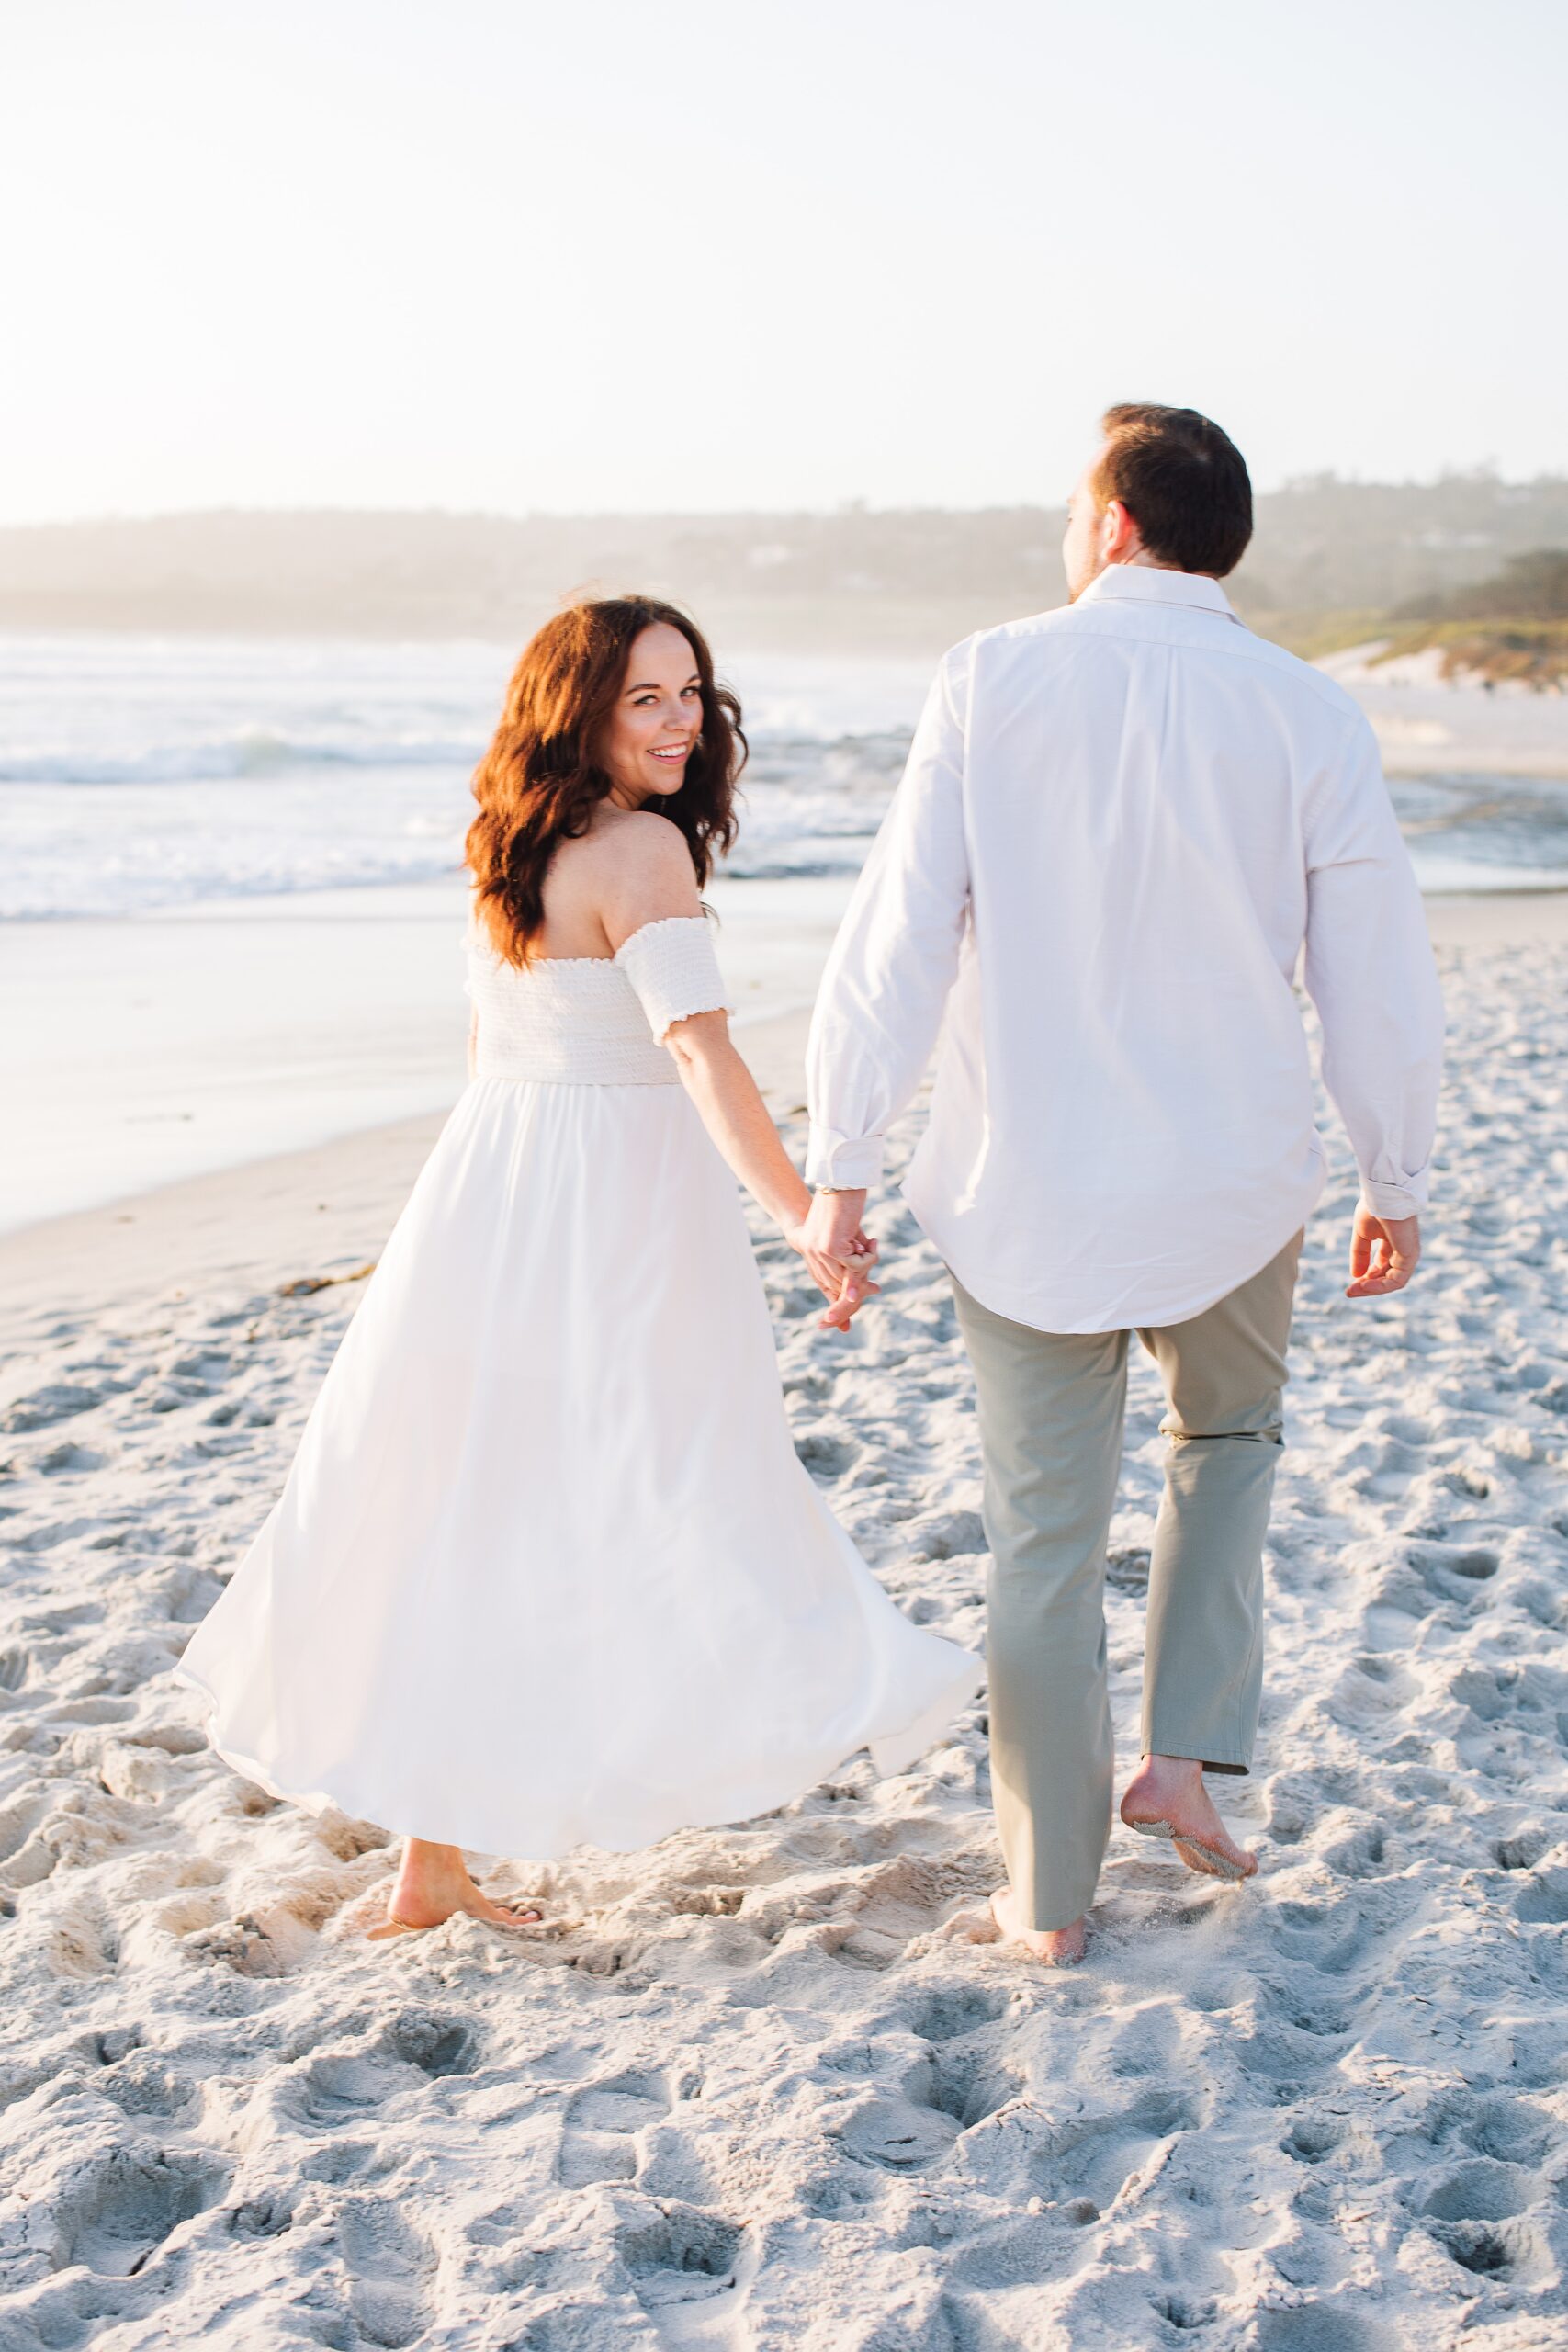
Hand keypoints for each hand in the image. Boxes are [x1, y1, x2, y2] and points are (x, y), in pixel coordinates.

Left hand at [789, 1187, 879, 1331]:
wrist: (837, 1182)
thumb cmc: (842, 1204)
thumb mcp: (846, 1234)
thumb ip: (850, 1255)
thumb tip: (867, 1280)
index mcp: (811, 1254)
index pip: (825, 1287)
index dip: (839, 1305)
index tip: (844, 1325)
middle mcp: (812, 1256)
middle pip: (836, 1290)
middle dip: (859, 1291)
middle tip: (877, 1290)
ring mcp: (820, 1253)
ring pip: (849, 1279)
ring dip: (866, 1269)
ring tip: (873, 1249)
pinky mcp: (831, 1248)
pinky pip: (858, 1266)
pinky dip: (869, 1256)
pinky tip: (871, 1240)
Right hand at [1346, 1205, 1420, 1297]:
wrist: (1383, 1194)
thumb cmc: (1374, 1207)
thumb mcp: (1362, 1235)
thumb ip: (1360, 1254)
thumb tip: (1355, 1275)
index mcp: (1393, 1242)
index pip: (1382, 1266)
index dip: (1366, 1277)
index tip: (1350, 1285)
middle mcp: (1403, 1250)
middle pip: (1387, 1276)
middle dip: (1368, 1286)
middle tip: (1350, 1292)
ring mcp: (1408, 1254)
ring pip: (1392, 1282)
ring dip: (1372, 1289)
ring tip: (1354, 1290)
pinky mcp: (1410, 1256)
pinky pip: (1396, 1280)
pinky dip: (1380, 1286)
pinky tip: (1363, 1285)